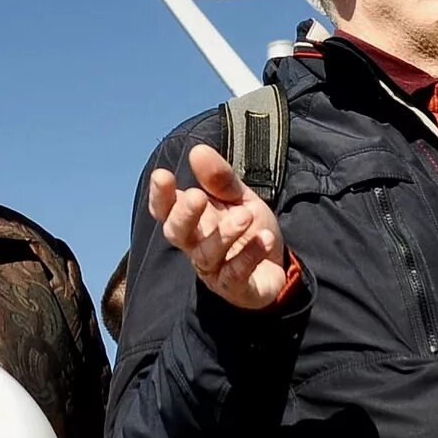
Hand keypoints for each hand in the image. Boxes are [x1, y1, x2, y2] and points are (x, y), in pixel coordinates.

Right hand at [145, 144, 292, 310]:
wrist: (278, 267)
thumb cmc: (248, 230)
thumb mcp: (239, 198)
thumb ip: (220, 179)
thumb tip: (197, 149)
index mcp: (192, 222)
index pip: (166, 211)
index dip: (160, 196)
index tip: (162, 175)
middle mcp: (195, 247)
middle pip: (177, 234)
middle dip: (184, 215)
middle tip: (198, 196)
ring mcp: (214, 271)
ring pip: (207, 255)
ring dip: (225, 233)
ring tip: (246, 215)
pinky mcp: (235, 289)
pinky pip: (236, 275)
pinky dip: (250, 256)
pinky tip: (265, 238)